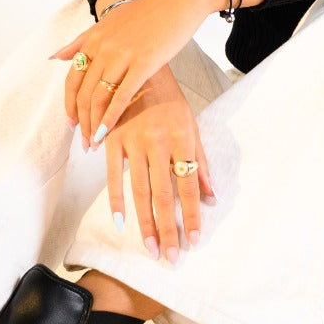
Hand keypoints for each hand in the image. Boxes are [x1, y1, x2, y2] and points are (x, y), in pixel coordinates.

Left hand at [53, 0, 214, 149]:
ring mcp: (121, 55)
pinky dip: (111, 117)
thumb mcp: (109, 22)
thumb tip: (56, 57)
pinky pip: (121, 96)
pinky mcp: (142, 63)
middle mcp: (102, 48)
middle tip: (84, 143)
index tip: (71, 124)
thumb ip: (81, 41)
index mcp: (93, 39)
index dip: (69, 105)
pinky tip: (108, 132)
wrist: (177, 0)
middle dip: (81, 122)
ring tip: (95, 143)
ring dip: (94, 125)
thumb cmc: (147, 13)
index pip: (72, 79)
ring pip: (98, 98)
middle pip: (83, 93)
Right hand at [102, 65, 214, 260]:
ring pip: (139, 190)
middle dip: (167, 228)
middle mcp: (157, 142)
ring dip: (144, 222)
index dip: (190, 215)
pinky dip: (115, 200)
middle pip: (163, 194)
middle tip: (170, 257)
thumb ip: (200, 161)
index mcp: (181, 138)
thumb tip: (212, 196)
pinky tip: (120, 222)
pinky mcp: (112, 140)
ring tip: (150, 248)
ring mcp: (132, 142)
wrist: (138, 66)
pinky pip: (113, 176)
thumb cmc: (169, 99)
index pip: (188, 185)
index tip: (192, 241)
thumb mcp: (191, 124)